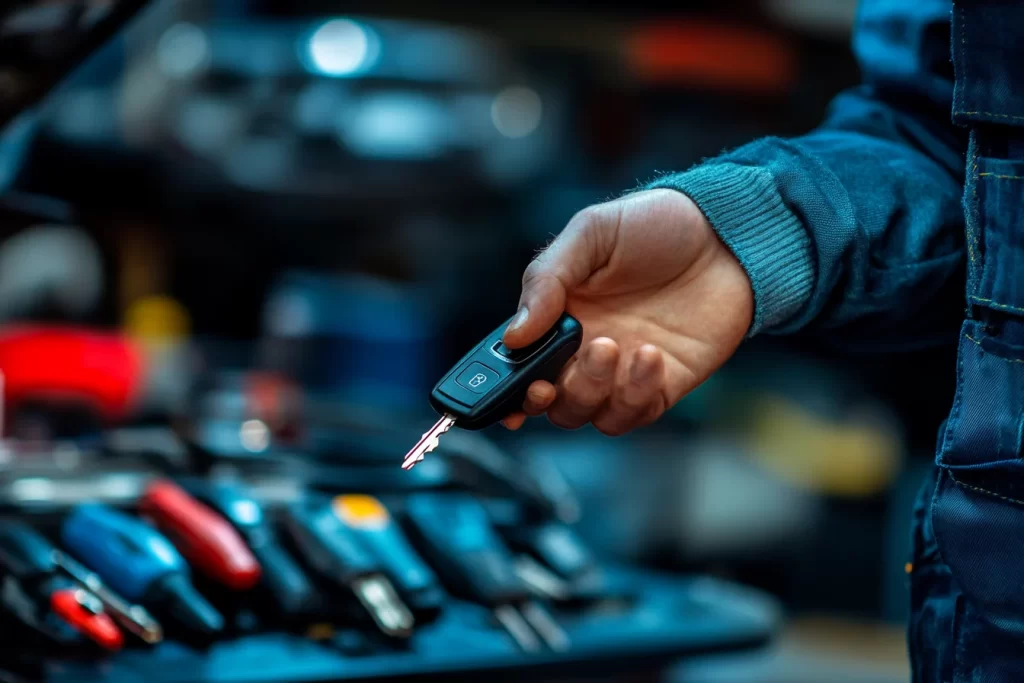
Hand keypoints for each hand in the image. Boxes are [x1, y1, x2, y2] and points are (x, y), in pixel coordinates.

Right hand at [501, 189, 752, 434]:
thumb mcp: (591, 234)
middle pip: (551, 401)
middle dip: (550, 394)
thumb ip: (547, 280)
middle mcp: (584, 351)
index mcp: (558, 316)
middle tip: (557, 374)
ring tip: (611, 347)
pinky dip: (636, 394)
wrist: (727, 234)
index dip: (505, 387)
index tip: (508, 393)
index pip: (519, 364)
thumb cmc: (655, 224)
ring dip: (592, 391)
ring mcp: (624, 371)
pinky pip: (636, 412)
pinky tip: (650, 355)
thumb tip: (514, 336)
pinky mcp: (663, 384)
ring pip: (588, 413)